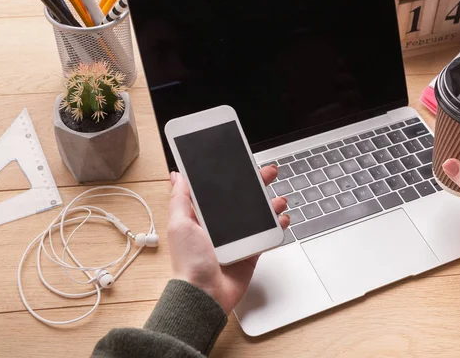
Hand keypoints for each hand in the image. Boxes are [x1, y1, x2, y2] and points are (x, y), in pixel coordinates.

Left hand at [167, 166, 289, 312]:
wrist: (205, 294)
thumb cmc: (189, 263)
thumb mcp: (179, 225)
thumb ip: (180, 199)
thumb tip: (177, 176)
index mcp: (202, 216)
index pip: (219, 190)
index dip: (230, 176)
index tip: (241, 164)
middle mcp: (220, 225)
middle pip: (242, 198)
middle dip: (257, 184)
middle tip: (268, 173)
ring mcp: (236, 238)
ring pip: (258, 214)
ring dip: (271, 203)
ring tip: (278, 199)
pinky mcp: (250, 250)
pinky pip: (266, 235)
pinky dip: (277, 225)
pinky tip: (282, 218)